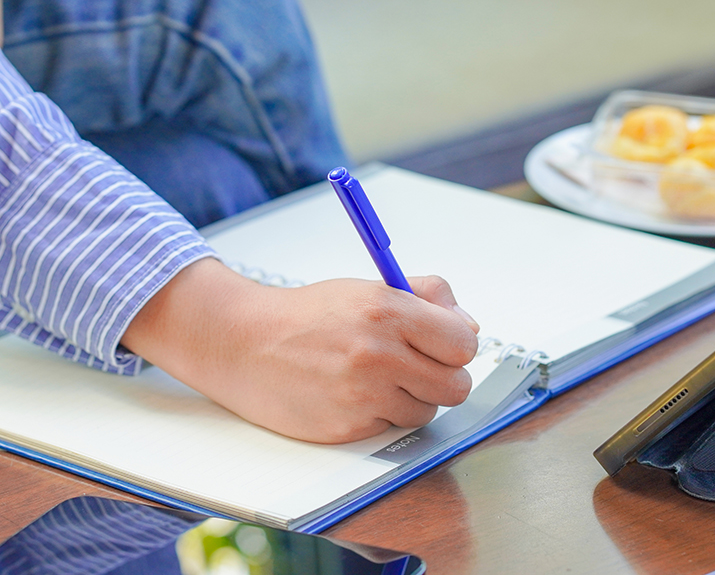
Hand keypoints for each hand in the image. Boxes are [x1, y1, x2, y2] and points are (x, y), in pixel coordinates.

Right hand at [122, 258, 480, 442]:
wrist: (245, 343)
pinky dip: (382, 414)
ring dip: (412, 398)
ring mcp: (363, 394)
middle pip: (457, 385)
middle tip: (419, 366)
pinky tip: (354, 394)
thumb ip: (428, 296)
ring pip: (427, 411)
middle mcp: (378, 353)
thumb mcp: (369, 288)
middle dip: (444, 377)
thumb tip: (469, 325)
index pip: (463, 342)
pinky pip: (393, 427)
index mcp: (387, 309)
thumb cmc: (309, 315)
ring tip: (377, 378)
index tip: (445, 345)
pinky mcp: (348, 427)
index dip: (458, 346)